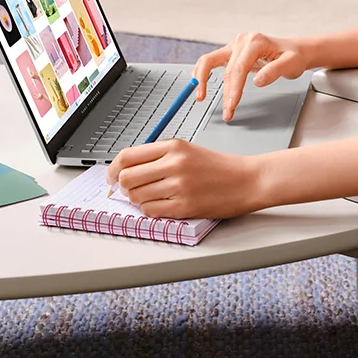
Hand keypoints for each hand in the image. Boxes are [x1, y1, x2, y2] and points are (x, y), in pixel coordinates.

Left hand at [106, 138, 264, 219]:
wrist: (247, 180)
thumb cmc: (219, 167)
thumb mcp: (188, 151)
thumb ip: (159, 157)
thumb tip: (127, 169)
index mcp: (173, 146)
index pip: (128, 156)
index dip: (113, 168)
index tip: (110, 176)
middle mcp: (174, 163)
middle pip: (127, 177)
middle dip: (123, 186)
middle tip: (129, 190)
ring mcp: (179, 185)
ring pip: (137, 196)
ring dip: (137, 200)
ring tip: (150, 197)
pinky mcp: (185, 205)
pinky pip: (151, 211)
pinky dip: (150, 210)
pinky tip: (161, 205)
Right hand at [193, 31, 309, 121]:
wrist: (295, 50)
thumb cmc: (294, 57)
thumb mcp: (291, 64)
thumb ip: (275, 71)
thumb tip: (256, 81)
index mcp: (255, 41)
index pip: (239, 68)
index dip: (233, 89)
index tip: (231, 105)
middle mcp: (242, 41)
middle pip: (226, 69)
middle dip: (224, 93)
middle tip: (226, 112)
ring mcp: (235, 45)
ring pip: (211, 61)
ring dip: (204, 80)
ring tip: (201, 97)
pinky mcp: (231, 52)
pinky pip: (211, 60)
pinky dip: (203, 72)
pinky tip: (199, 83)